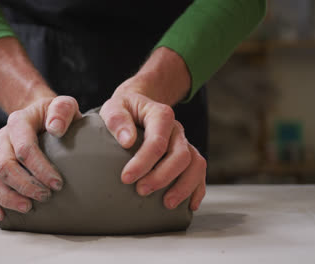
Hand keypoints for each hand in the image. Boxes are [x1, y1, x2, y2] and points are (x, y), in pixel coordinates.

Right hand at [0, 96, 81, 219]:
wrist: (40, 116)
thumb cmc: (55, 115)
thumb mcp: (64, 105)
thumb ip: (63, 110)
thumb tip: (55, 128)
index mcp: (19, 121)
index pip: (24, 147)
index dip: (40, 168)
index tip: (57, 184)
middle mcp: (3, 138)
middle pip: (3, 166)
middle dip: (24, 185)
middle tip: (45, 197)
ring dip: (6, 197)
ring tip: (27, 208)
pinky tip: (2, 215)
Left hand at [100, 91, 205, 210]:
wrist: (138, 105)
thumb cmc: (124, 109)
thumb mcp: (114, 107)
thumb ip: (117, 120)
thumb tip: (127, 140)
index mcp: (160, 115)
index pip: (157, 141)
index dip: (143, 162)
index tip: (126, 178)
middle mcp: (177, 129)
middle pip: (180, 155)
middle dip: (162, 177)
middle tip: (141, 191)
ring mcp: (184, 142)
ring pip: (196, 165)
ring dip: (184, 187)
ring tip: (167, 204)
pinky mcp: (187, 155)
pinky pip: (200, 171)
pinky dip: (197, 189)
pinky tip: (189, 206)